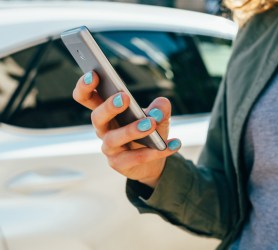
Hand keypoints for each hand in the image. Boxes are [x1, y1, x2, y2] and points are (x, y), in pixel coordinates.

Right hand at [73, 71, 181, 187]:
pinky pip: (136, 158)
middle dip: (108, 106)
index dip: (85, 87)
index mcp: (107, 112)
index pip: (87, 98)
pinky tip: (174, 143)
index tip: (94, 74)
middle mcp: (103, 129)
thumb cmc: (149, 131)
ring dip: (132, 130)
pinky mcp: (120, 164)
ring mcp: (109, 148)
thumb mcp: (158, 116)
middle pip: (96, 117)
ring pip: (114, 138)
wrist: (153, 158)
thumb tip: (161, 106)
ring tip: (151, 123)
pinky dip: (156, 151)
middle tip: (124, 97)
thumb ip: (160, 108)